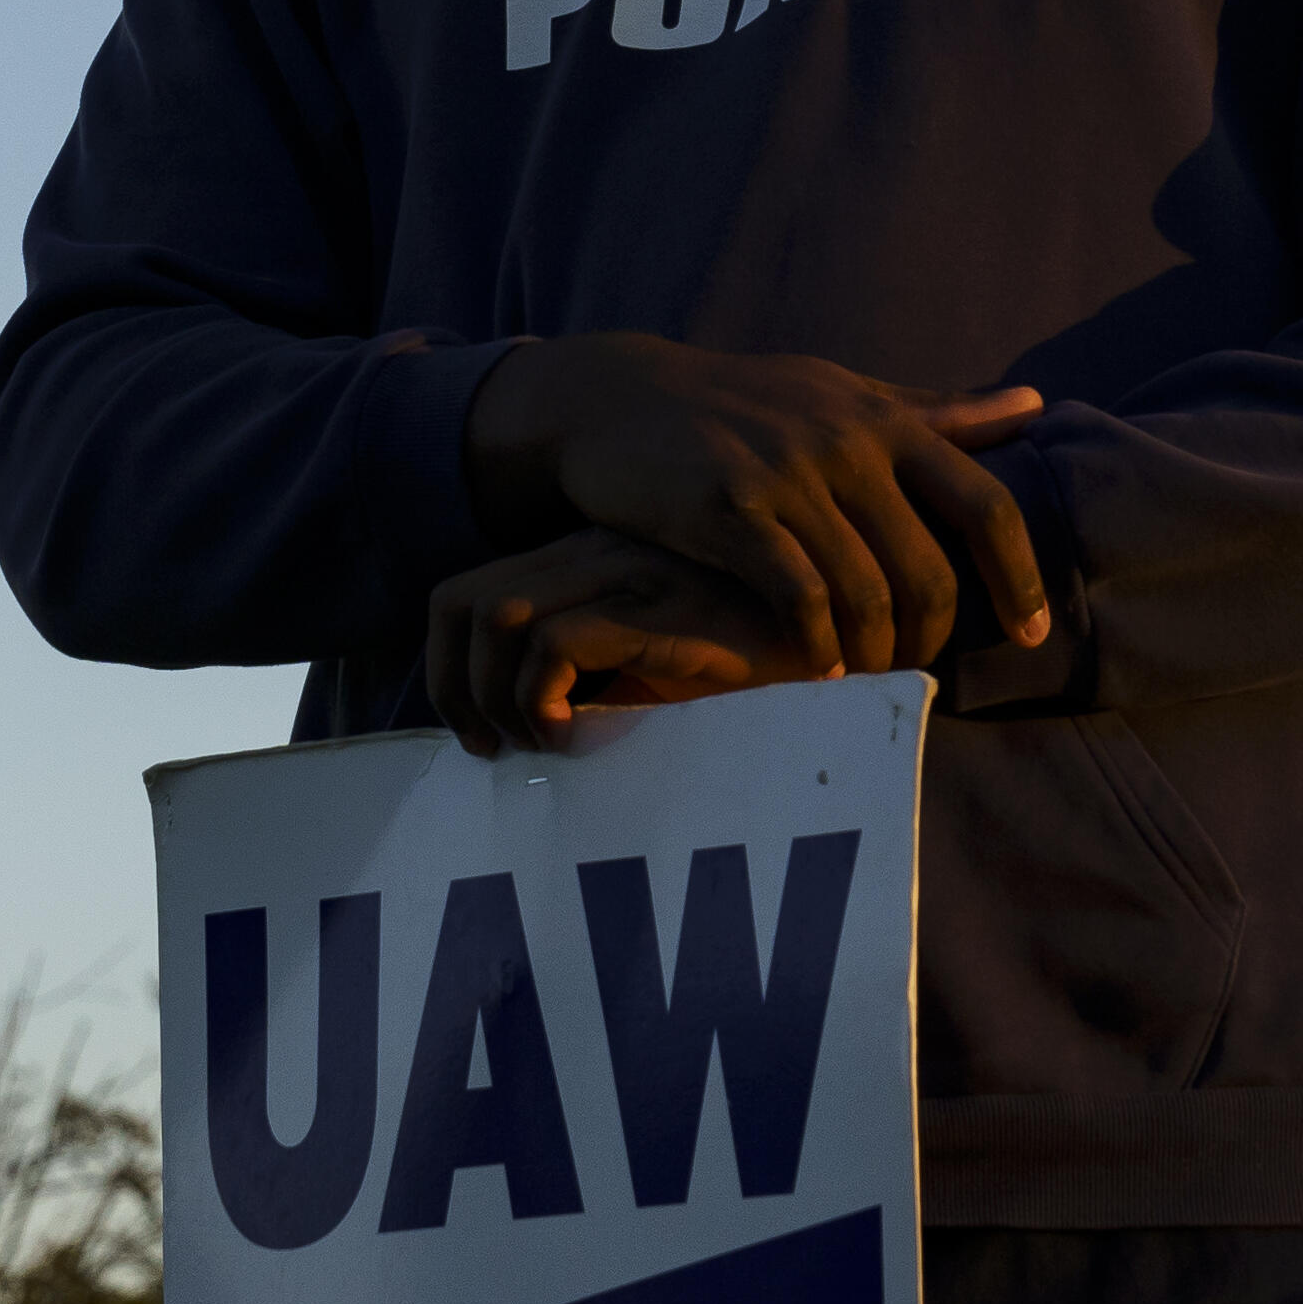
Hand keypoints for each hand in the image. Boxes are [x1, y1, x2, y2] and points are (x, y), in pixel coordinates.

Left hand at [425, 528, 798, 756]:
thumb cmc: (757, 661)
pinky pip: (555, 646)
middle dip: (455, 689)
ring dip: (498, 697)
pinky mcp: (661, 609)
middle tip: (495, 750)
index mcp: (589, 556)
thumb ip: (602, 672)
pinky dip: (542, 701)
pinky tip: (578, 737)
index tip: (480, 735)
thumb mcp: (659, 662)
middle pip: (459, 602)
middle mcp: (597, 553)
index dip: (449, 670)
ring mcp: (628, 573)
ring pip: (497, 618)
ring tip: (543, 744)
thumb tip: (532, 728)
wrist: (853, 637)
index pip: (466, 593)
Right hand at [462, 334, 1052, 680]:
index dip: (1020, 576)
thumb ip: (937, 411)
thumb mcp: (844, 393)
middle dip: (932, 637)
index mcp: (886, 422)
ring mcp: (789, 475)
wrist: (619, 398)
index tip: (1034, 632)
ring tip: (865, 677)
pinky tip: (816, 671)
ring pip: (867, 594)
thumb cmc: (747, 404)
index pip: (986, 504)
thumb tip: (1034, 407)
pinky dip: (817, 647)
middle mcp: (848, 445)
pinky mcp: (731, 507)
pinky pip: (798, 597)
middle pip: (929, 570)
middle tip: (916, 670)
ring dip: (875, 654)